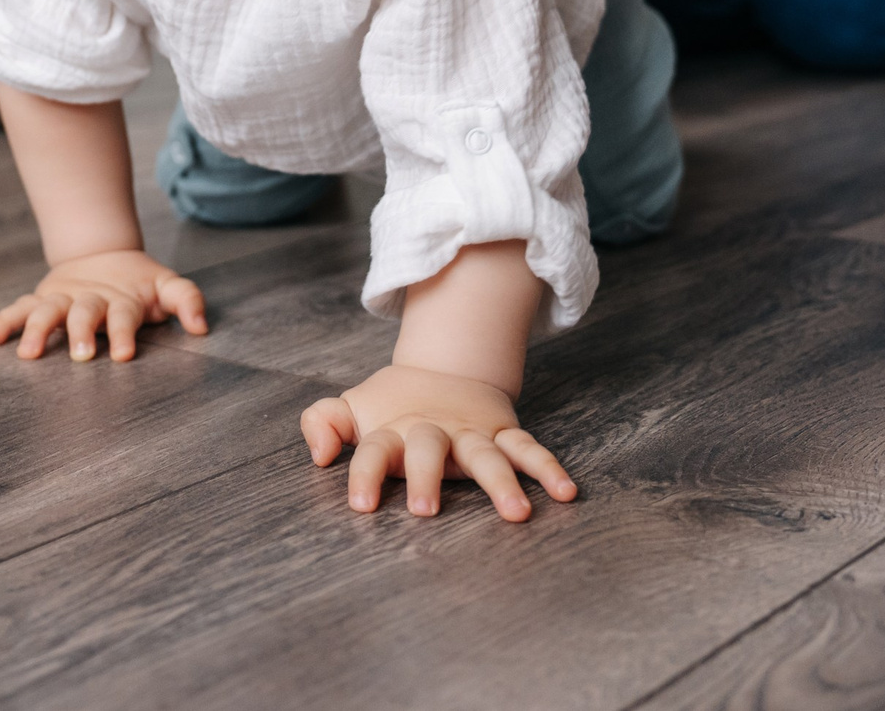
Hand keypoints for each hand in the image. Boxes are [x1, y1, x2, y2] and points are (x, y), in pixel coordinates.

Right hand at [0, 249, 207, 361]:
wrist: (103, 254)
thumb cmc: (139, 283)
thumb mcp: (166, 286)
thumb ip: (186, 300)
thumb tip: (201, 327)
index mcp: (121, 300)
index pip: (123, 316)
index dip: (124, 333)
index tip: (124, 355)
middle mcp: (89, 299)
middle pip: (83, 313)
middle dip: (80, 333)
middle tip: (80, 355)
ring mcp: (62, 298)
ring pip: (46, 311)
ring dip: (35, 329)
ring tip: (26, 354)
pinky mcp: (42, 299)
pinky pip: (19, 309)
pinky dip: (3, 322)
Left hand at [301, 363, 576, 521]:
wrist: (443, 371)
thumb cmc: (391, 408)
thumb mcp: (352, 409)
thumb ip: (324, 422)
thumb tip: (317, 454)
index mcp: (394, 431)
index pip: (374, 450)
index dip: (364, 474)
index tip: (361, 506)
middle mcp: (434, 431)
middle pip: (429, 449)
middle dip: (427, 477)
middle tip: (424, 511)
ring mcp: (471, 433)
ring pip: (487, 454)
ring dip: (502, 482)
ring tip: (517, 514)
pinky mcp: (502, 432)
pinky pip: (527, 448)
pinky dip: (547, 467)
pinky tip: (566, 491)